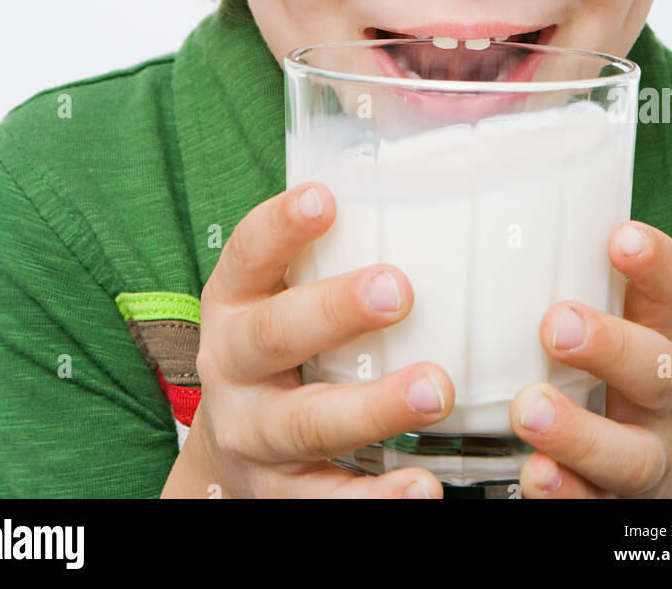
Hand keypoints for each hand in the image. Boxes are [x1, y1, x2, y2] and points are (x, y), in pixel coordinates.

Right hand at [188, 181, 453, 497]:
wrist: (233, 456)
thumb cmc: (287, 347)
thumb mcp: (285, 295)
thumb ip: (337, 250)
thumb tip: (438, 170)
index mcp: (235, 302)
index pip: (249, 254)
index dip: (282, 225)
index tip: (326, 197)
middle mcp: (233, 367)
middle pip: (276, 336)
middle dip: (335, 311)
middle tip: (400, 289)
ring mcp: (255, 437)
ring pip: (308, 424)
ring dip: (373, 408)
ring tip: (434, 390)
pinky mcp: (283, 498)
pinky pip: (328, 502)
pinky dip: (376, 502)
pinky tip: (425, 490)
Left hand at [509, 221, 671, 498]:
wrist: (624, 478)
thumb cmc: (590, 370)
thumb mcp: (593, 317)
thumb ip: (547, 277)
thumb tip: (448, 217)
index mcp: (650, 333)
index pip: (671, 288)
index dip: (656, 261)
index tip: (619, 237)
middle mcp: (655, 394)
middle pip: (655, 368)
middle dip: (610, 345)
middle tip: (557, 325)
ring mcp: (638, 453)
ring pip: (628, 453)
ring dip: (579, 432)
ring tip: (529, 410)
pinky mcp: (608, 502)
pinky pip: (591, 504)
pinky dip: (564, 492)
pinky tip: (533, 475)